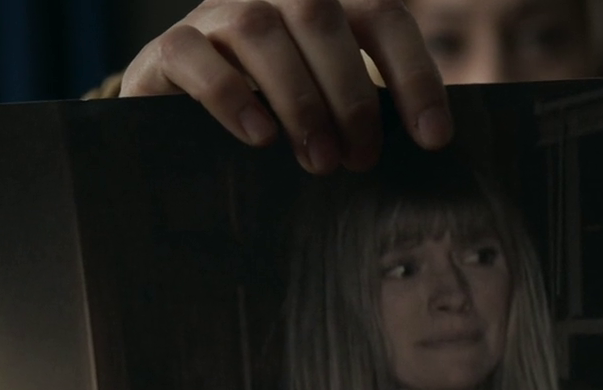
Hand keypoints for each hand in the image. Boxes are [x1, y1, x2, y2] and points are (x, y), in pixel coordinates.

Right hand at [121, 0, 453, 173]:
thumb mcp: (327, 107)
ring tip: (318, 161)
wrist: (180, 120)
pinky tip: (259, 137)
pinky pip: (194, 55)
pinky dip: (230, 96)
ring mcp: (218, 13)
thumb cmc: (273, 118)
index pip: (383, 16)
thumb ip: (365, 111)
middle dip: (351, 96)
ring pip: (261, 30)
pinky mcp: (170, 46)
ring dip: (299, 100)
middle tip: (361, 161)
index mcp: (325, 4)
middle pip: (323, 18)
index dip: (415, 74)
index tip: (433, 138)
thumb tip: (426, 147)